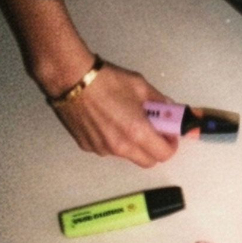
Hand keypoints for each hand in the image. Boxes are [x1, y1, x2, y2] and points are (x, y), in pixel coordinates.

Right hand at [47, 61, 179, 166]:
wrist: (71, 79)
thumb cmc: (107, 81)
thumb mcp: (140, 86)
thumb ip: (160, 102)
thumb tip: (170, 110)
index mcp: (137, 133)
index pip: (164, 154)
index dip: (170, 145)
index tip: (168, 133)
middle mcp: (120, 147)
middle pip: (147, 162)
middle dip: (154, 149)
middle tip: (152, 130)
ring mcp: (102, 150)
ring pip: (127, 155)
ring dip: (133, 144)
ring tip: (124, 120)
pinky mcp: (86, 146)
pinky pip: (108, 149)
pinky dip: (113, 140)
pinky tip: (106, 120)